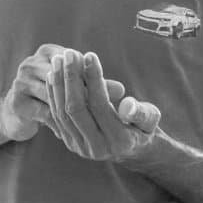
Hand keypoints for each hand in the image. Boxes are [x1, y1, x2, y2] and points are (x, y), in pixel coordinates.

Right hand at [0, 44, 126, 141]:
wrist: (17, 113)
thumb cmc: (55, 95)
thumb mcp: (76, 84)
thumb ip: (97, 84)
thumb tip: (122, 91)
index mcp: (47, 51)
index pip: (76, 58)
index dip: (96, 74)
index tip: (120, 89)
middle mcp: (30, 63)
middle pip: (66, 78)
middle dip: (92, 94)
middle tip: (112, 106)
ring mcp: (21, 82)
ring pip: (57, 97)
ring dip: (81, 110)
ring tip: (102, 121)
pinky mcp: (17, 103)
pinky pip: (45, 114)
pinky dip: (66, 123)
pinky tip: (82, 132)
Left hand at [45, 49, 161, 161]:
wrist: (132, 149)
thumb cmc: (143, 126)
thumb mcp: (150, 119)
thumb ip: (142, 113)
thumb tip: (127, 105)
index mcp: (119, 141)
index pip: (100, 105)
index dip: (93, 79)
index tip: (90, 55)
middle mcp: (97, 148)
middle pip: (75, 109)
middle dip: (70, 78)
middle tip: (69, 53)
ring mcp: (80, 147)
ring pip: (62, 113)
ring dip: (58, 84)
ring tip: (58, 59)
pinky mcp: (69, 142)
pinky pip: (55, 117)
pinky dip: (53, 94)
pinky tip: (52, 74)